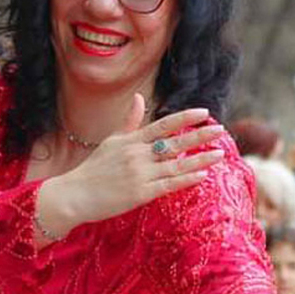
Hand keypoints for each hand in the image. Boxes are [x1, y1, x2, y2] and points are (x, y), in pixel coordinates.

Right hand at [38, 94, 225, 233]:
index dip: (185, 118)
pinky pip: (168, 185)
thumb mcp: (111, 141)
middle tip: (221, 130)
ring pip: (176, 164)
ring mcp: (139, 174)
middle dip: (200, 136)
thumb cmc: (94, 169)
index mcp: (131, 140)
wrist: (74, 195)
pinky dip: (186, 179)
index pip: (163, 124)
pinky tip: (203, 175)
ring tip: (220, 154)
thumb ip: (130, 122)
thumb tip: (141, 98)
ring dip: (200, 159)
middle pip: (175, 142)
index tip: (204, 113)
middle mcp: (137, 155)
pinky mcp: (140, 193)